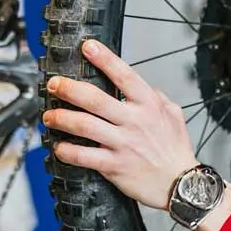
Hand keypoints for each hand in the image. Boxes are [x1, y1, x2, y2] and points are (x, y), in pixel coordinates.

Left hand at [42, 40, 199, 209]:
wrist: (181, 184)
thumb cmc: (176, 150)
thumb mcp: (174, 115)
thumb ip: (158, 97)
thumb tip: (146, 86)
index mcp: (148, 104)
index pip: (124, 75)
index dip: (104, 58)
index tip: (87, 47)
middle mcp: (134, 121)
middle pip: (94, 98)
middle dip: (68, 88)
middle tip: (54, 84)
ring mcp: (123, 143)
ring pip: (84, 125)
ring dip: (61, 118)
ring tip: (49, 116)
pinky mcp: (114, 165)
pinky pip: (84, 156)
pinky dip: (67, 150)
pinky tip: (58, 147)